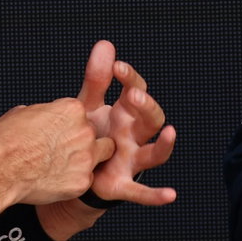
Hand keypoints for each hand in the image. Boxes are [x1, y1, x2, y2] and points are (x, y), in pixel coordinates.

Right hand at [0, 99, 113, 211]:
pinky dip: (76, 181)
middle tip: (65, 151)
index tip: (61, 133)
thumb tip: (43, 116)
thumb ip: (44, 113)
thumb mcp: (23, 113)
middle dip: (83, 142)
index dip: (71, 125)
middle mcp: (84, 130)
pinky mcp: (82, 181)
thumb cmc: (4, 143)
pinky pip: (87, 180)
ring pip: (102, 155)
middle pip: (94, 133)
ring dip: (89, 159)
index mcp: (71, 110)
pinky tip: (59, 181)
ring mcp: (86, 157)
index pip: (82, 114)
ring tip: (67, 166)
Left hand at [78, 40, 177, 206]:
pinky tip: (170, 195)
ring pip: (154, 153)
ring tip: (170, 133)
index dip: (130, 78)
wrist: (71, 171)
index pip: (136, 90)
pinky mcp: (122, 185)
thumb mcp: (87, 106)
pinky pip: (142, 192)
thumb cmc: (87, 135)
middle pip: (151, 119)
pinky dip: (156, 195)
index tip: (117, 67)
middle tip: (133, 96)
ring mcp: (131, 159)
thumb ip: (97, 79)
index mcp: (125, 114)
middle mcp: (134, 135)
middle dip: (146, 106)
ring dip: (164, 144)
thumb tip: (106, 44)